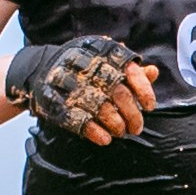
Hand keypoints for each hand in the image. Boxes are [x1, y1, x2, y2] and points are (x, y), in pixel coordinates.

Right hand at [5, 33, 157, 145]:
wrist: (41, 67)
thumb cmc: (83, 67)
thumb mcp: (106, 62)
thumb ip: (130, 71)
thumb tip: (154, 72)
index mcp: (103, 54)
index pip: (131, 72)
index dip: (144, 90)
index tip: (149, 106)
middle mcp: (89, 67)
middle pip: (119, 94)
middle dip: (132, 114)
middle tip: (137, 128)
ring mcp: (72, 85)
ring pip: (102, 108)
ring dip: (116, 125)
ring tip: (121, 132)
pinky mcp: (58, 102)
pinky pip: (79, 120)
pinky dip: (95, 132)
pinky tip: (105, 139)